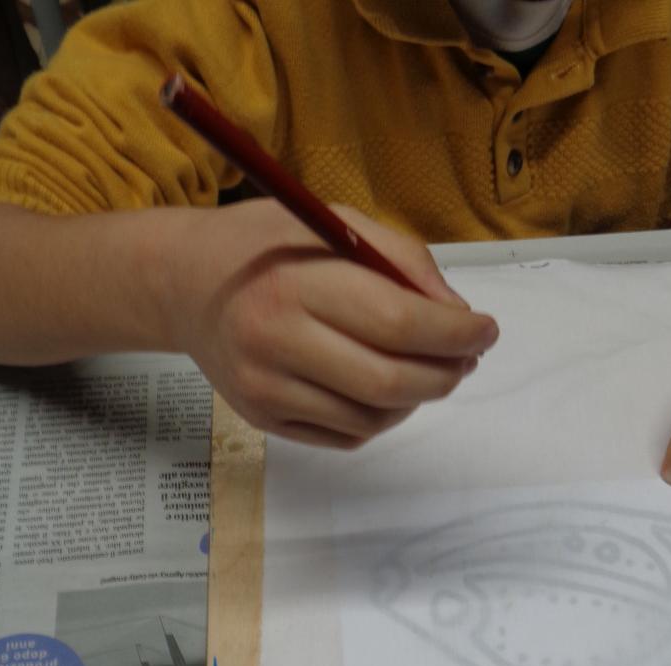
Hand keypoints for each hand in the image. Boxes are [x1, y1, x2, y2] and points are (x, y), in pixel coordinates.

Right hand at [165, 198, 497, 447]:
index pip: (397, 323)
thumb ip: (404, 263)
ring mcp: (265, 390)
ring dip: (418, 396)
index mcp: (297, 284)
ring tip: (423, 366)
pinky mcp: (263, 420)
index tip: (486, 330)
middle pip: (390, 382)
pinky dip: (382, 414)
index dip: (456, 334)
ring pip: (374, 417)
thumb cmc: (269, 244)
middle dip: (447, 374)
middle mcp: (275, 343)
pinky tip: (380, 384)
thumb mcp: (338, 224)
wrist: (184, 284)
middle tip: (466, 357)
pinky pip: (347, 435)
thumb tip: (457, 319)